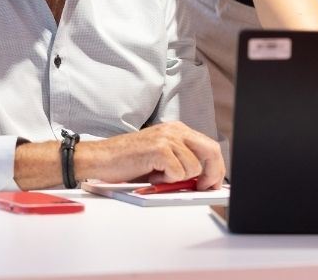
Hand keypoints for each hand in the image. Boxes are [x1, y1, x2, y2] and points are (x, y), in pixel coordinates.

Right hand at [77, 121, 224, 189]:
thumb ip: (182, 160)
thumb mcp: (160, 156)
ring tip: (159, 175)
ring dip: (179, 179)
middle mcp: (175, 130)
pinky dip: (167, 180)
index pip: (210, 146)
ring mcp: (168, 138)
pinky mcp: (159, 149)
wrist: (100, 158)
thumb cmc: (127, 160)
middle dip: (213, 174)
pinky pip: (178, 173)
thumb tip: (205, 178)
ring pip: (194, 167)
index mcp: (177, 129)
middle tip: (204, 187)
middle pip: (211, 151)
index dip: (217, 167)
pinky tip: (153, 174)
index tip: (215, 182)